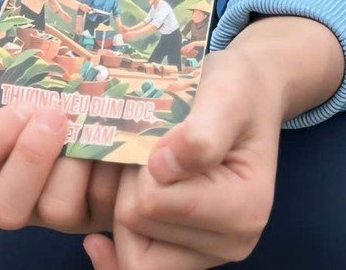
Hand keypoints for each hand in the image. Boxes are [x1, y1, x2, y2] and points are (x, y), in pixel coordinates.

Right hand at [0, 52, 121, 234]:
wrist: (116, 88)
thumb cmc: (54, 82)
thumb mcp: (12, 67)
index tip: (20, 106)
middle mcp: (21, 192)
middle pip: (2, 209)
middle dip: (28, 161)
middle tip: (54, 116)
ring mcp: (60, 210)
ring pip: (55, 210)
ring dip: (73, 163)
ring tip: (91, 125)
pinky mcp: (101, 213)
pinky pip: (100, 205)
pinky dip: (108, 169)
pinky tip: (116, 140)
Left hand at [86, 15, 341, 268]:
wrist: (247, 98)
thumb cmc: (237, 93)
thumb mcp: (226, 96)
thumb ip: (201, 134)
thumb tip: (163, 168)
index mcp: (242, 210)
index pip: (153, 202)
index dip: (140, 167)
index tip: (160, 135)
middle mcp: (229, 243)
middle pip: (136, 228)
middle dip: (124, 186)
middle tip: (143, 149)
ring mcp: (204, 253)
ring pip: (129, 250)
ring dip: (118, 206)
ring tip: (135, 166)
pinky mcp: (184, 253)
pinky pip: (134, 264)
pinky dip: (116, 243)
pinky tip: (97, 240)